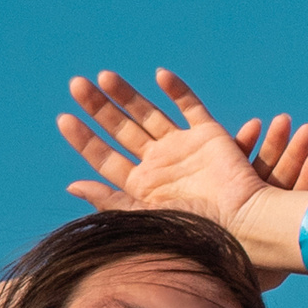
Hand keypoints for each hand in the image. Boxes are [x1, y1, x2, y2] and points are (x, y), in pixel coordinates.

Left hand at [58, 70, 307, 285]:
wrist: (243, 225)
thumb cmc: (197, 232)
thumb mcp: (147, 218)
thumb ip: (111, 200)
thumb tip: (72, 184)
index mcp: (140, 187)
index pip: (104, 157)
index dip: (83, 138)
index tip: (63, 118)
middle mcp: (159, 165)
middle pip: (120, 130)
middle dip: (98, 107)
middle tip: (75, 84)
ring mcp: (183, 149)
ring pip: (148, 114)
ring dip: (126, 94)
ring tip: (103, 76)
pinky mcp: (210, 135)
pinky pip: (190, 106)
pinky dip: (177, 90)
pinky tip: (159, 75)